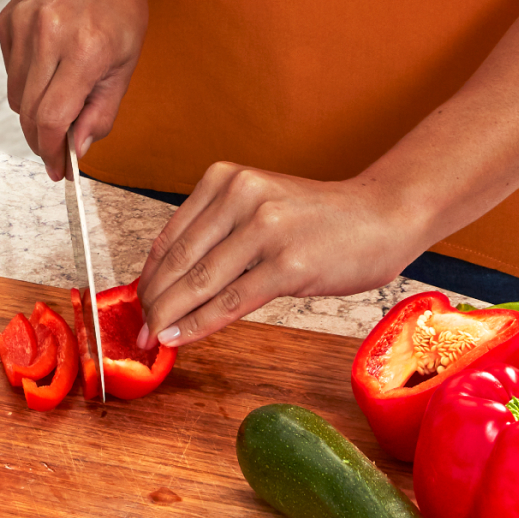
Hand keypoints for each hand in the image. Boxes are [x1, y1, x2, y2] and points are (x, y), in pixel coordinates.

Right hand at [0, 0, 147, 180]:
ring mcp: (23, 26)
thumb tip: (77, 149)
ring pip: (15, 97)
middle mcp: (48, 36)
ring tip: (60, 101)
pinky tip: (48, 70)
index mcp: (84, 50)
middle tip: (57, 152)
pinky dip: (26, 83)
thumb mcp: (125, 64)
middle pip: (29, 114)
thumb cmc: (118, 8)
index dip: (52, 152)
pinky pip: (9, 72)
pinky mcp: (7, 20)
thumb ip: (102, 112)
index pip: (53, 119)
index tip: (58, 170)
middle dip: (42, 142)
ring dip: (34, 113)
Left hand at [135, 163, 430, 348]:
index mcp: (226, 179)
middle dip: (152, 301)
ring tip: (152, 338)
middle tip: (137, 330)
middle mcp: (241, 196)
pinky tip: (179, 337)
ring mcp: (265, 229)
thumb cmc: (320, 220)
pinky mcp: (287, 264)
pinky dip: (198, 324)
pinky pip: (229, 301)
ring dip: (168, 316)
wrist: (383, 216)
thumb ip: (217, 235)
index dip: (148, 276)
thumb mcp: (260, 209)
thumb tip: (169, 281)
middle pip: (179, 260)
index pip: (170, 235)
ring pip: (199, 282)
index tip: (135, 304)